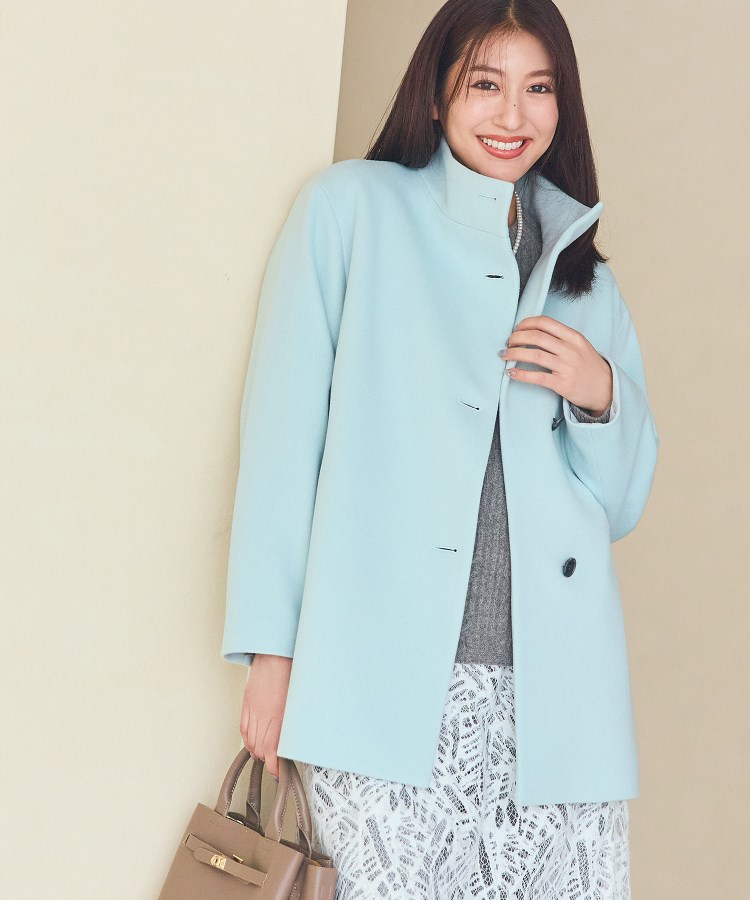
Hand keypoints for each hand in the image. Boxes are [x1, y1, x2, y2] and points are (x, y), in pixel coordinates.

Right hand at [240, 654, 292, 779]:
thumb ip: (296, 720)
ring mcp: (253, 709)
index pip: (272, 750)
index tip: (278, 772)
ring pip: (250, 739)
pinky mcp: (247, 702)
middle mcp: (264, 714)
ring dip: (256, 750)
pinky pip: (243, 727)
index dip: (274, 766)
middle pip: (260, 747)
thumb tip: (297, 737)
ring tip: (264, 755)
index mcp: (279, 716)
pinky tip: (252, 742)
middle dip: (267, 759)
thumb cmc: (291, 671)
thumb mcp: (299, 700)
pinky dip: (247, 738)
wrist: (276, 652)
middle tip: (274, 763)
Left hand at [501, 315, 612, 415]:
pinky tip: (511, 372)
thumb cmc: (589, 366)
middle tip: (508, 342)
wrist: (605, 389)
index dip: (526, 323)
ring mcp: (566, 367)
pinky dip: (521, 373)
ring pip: (534, 355)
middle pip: (536, 336)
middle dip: (517, 337)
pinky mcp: (562, 384)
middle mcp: (570, 350)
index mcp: (574, 337)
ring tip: (505, 355)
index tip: (517, 328)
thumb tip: (533, 332)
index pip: (545, 322)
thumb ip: (560, 337)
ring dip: (514, 353)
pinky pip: (537, 377)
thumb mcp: (580, 345)